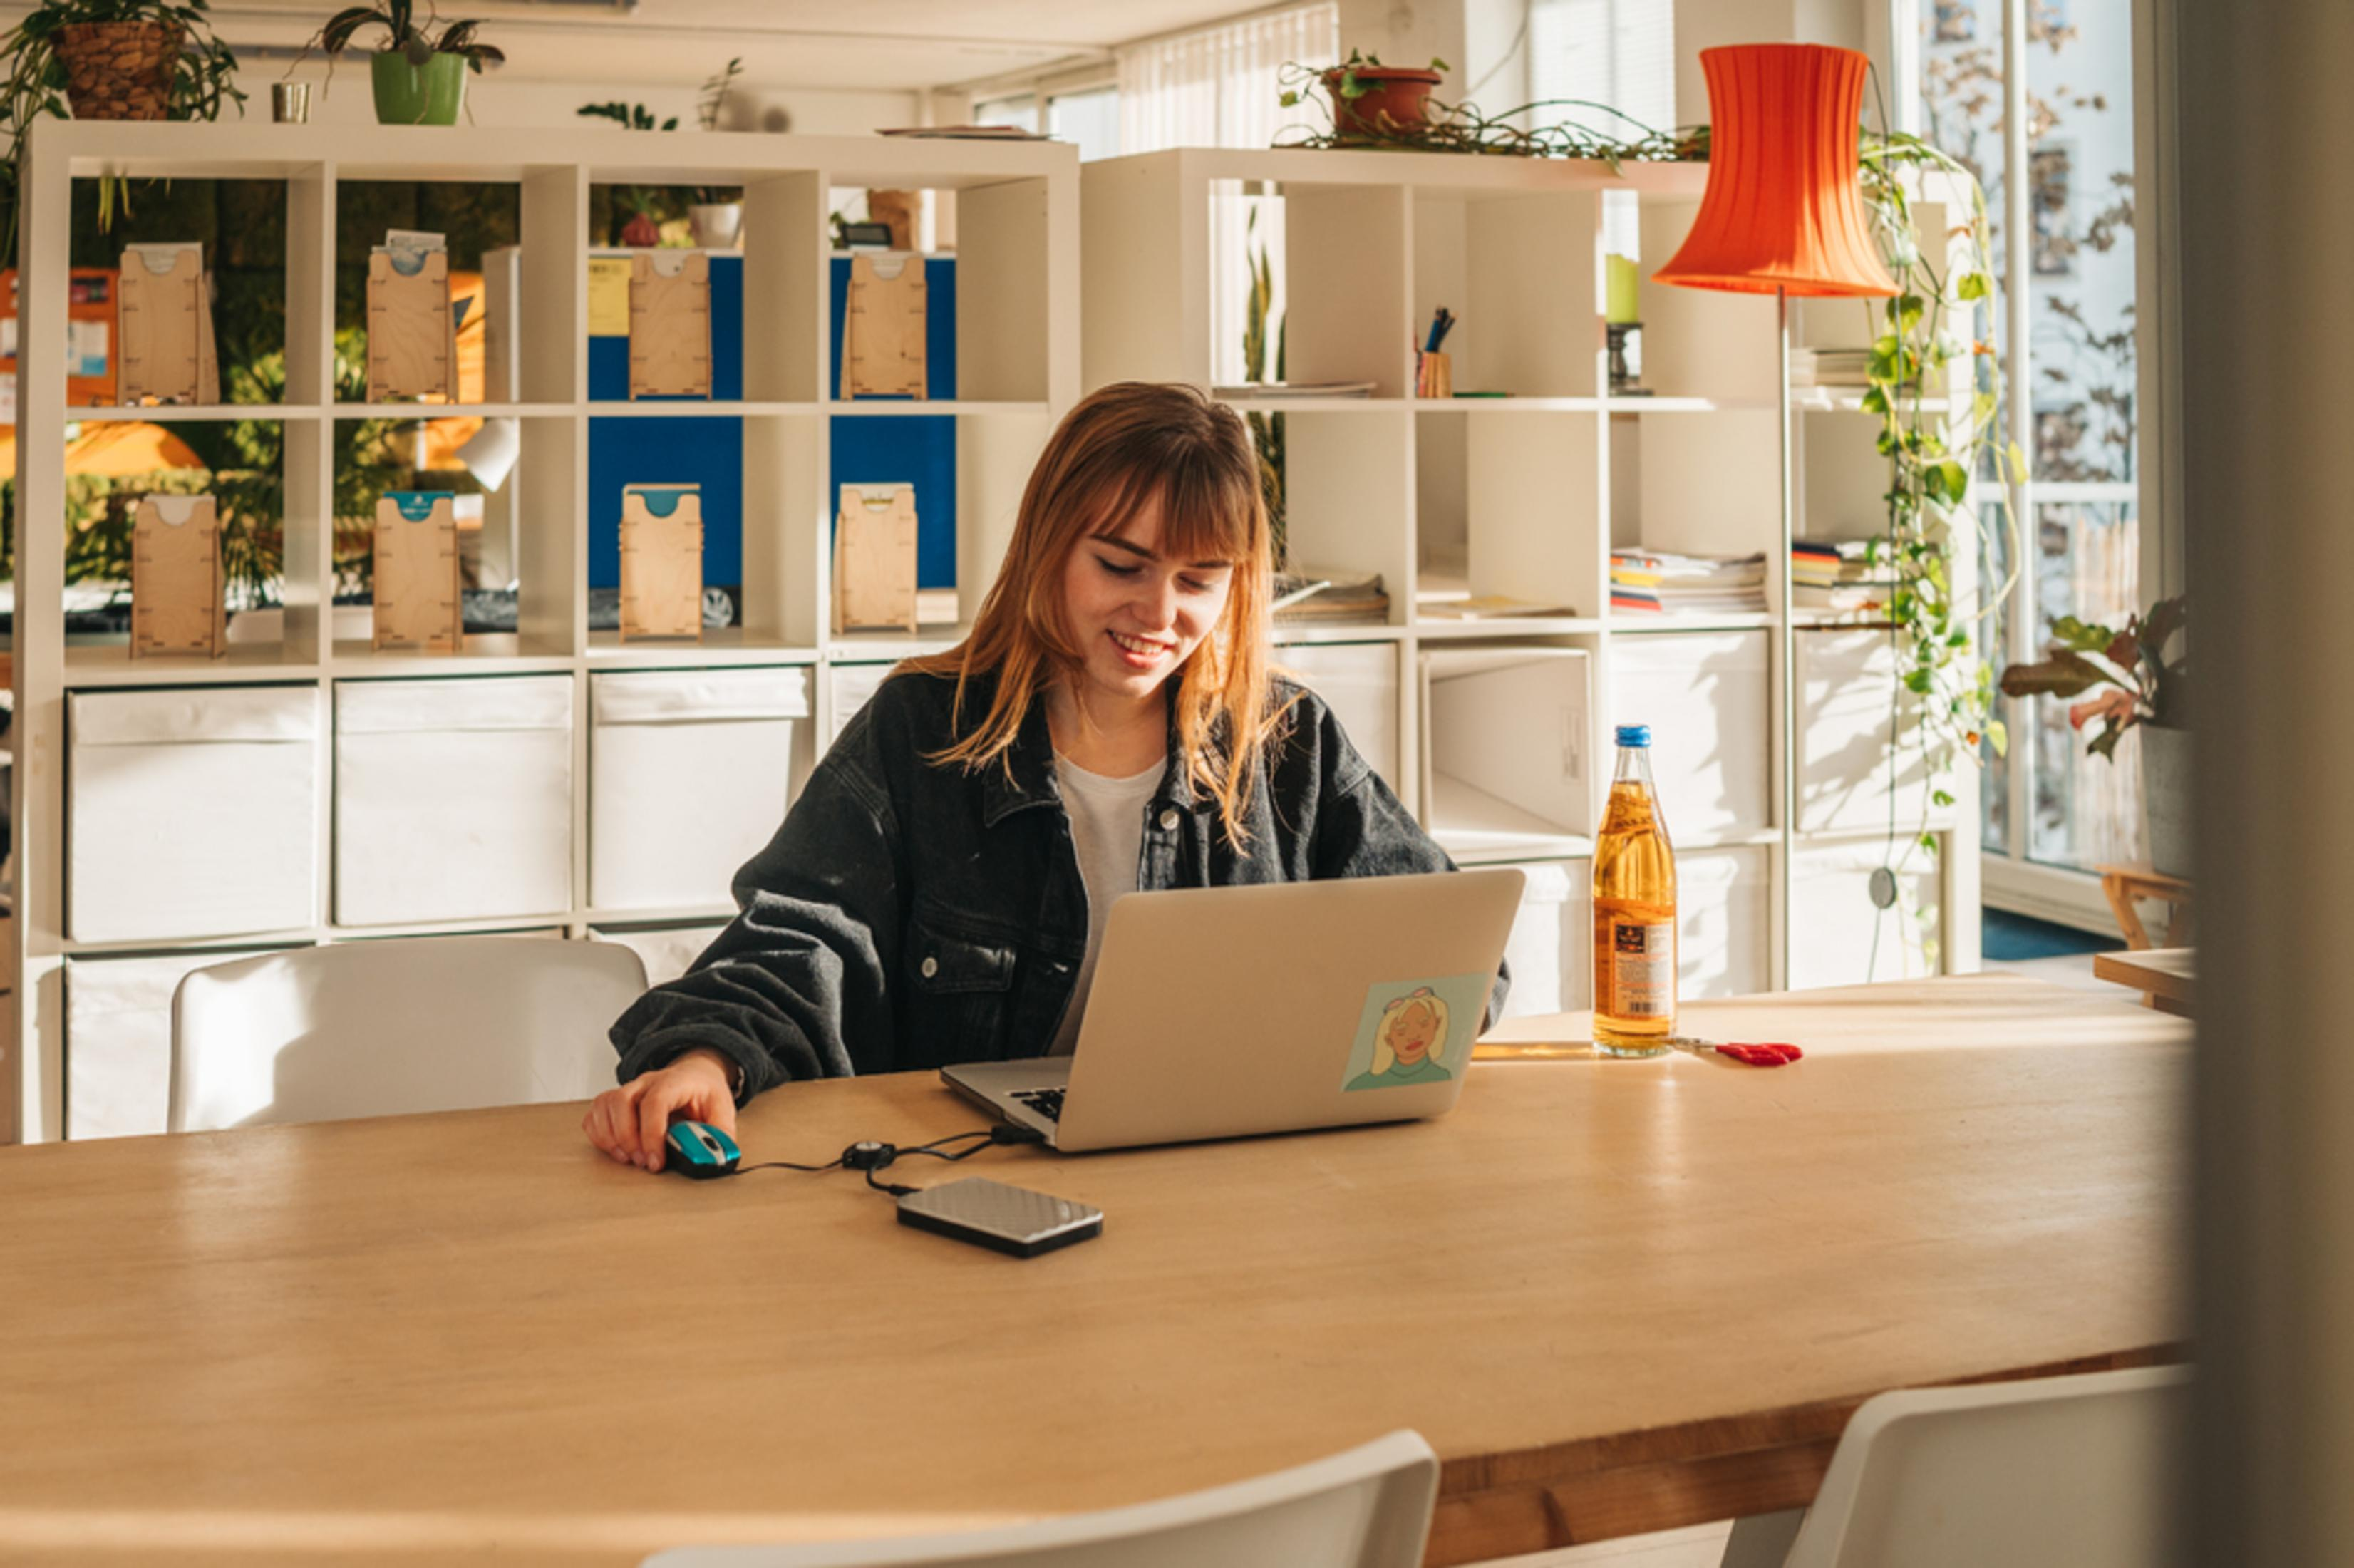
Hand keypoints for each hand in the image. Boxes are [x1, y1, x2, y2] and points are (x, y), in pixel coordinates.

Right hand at [584, 1049, 737, 1172]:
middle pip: (623, 1101)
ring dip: (611, 1138)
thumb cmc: (705, 1093)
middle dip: (629, 1139)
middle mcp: (647, 1082)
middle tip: (643, 1162)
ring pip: (605, 1105)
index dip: (652, 1134)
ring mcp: (629, 1089)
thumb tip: (713, 1160)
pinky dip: (599, 1135)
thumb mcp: (723, 1111)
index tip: (656, 1161)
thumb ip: (720, 1136)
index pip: (656, 1102)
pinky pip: (595, 1113)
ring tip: (629, 1158)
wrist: (695, 1075)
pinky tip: (616, 1149)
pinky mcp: (616, 1101)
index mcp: (676, 1081)